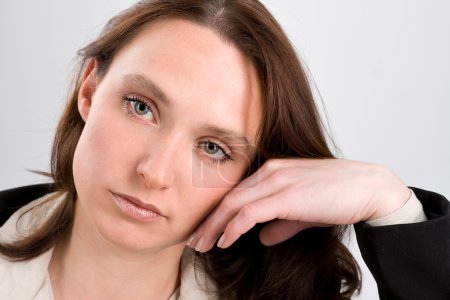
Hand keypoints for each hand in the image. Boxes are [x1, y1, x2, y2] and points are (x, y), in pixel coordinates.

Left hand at [186, 158, 410, 251]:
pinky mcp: (285, 195)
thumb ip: (281, 223)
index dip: (217, 212)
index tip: (206, 230)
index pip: (236, 192)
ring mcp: (277, 181)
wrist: (368, 188)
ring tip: (201, 244)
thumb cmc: (338, 197)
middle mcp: (270, 171)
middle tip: (193, 240)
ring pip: (233, 204)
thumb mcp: (303, 211)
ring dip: (214, 226)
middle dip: (208, 220)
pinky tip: (224, 241)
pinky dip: (232, 228)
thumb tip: (264, 238)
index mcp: (273, 170)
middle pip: (228, 197)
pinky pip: (248, 213)